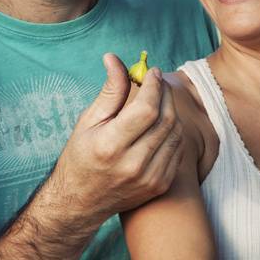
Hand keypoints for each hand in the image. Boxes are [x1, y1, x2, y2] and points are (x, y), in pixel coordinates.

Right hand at [48, 53, 183, 224]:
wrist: (81, 201)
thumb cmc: (81, 155)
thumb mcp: (89, 120)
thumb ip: (110, 90)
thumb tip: (114, 58)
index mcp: (110, 146)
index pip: (146, 109)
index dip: (154, 86)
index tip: (152, 72)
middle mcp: (132, 165)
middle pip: (165, 119)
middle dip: (165, 94)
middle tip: (157, 81)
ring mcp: (149, 178)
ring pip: (175, 133)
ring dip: (171, 111)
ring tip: (158, 101)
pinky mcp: (159, 185)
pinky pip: (178, 150)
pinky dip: (172, 131)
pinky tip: (160, 124)